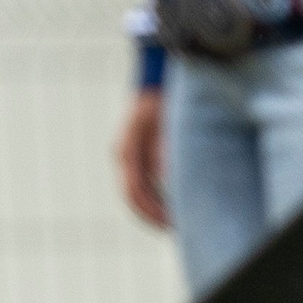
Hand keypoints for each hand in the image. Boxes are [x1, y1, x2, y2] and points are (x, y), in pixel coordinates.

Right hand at [115, 88, 167, 228]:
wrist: (157, 74)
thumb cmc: (165, 96)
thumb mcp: (169, 126)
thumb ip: (165, 153)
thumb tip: (168, 182)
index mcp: (127, 152)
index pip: (134, 193)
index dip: (151, 213)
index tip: (171, 225)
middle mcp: (124, 155)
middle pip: (134, 196)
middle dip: (153, 215)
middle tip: (178, 229)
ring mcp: (128, 153)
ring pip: (138, 190)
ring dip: (155, 206)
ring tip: (177, 220)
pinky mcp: (137, 151)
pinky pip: (144, 180)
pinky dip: (157, 194)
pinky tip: (174, 200)